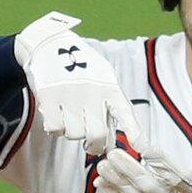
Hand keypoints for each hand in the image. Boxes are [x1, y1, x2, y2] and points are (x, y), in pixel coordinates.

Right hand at [13, 11, 132, 155]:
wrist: (50, 44)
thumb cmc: (82, 69)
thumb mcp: (105, 81)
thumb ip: (112, 108)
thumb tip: (115, 143)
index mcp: (110, 88)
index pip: (126, 113)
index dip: (136, 133)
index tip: (142, 148)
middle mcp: (93, 91)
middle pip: (98, 135)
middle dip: (95, 145)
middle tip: (92, 144)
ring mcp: (71, 94)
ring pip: (75, 134)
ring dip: (73, 133)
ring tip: (72, 119)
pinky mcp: (49, 96)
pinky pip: (55, 128)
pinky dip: (56, 128)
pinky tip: (58, 117)